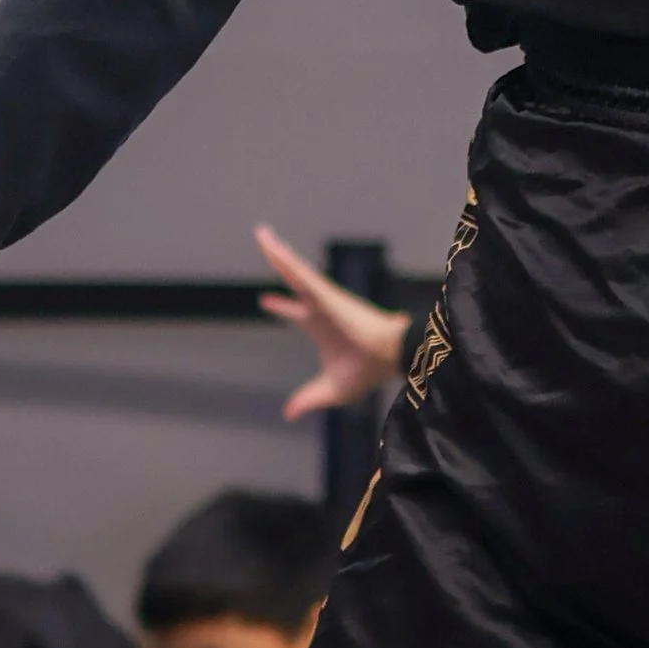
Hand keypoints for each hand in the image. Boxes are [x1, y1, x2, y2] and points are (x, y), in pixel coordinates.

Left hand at [254, 222, 409, 418]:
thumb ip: (309, 398)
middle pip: (292, 281)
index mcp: (319, 326)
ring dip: (276, 251)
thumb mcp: (332, 390)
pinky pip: (298, 271)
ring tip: (260, 233)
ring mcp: (321, 297)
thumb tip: (288, 414)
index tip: (265, 300)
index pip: (295, 312)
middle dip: (279, 264)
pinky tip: (270, 244)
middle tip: (265, 246)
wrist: (388, 357)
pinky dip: (284, 258)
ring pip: (293, 269)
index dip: (281, 306)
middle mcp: (318, 307)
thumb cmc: (367, 371)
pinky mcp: (323, 293)